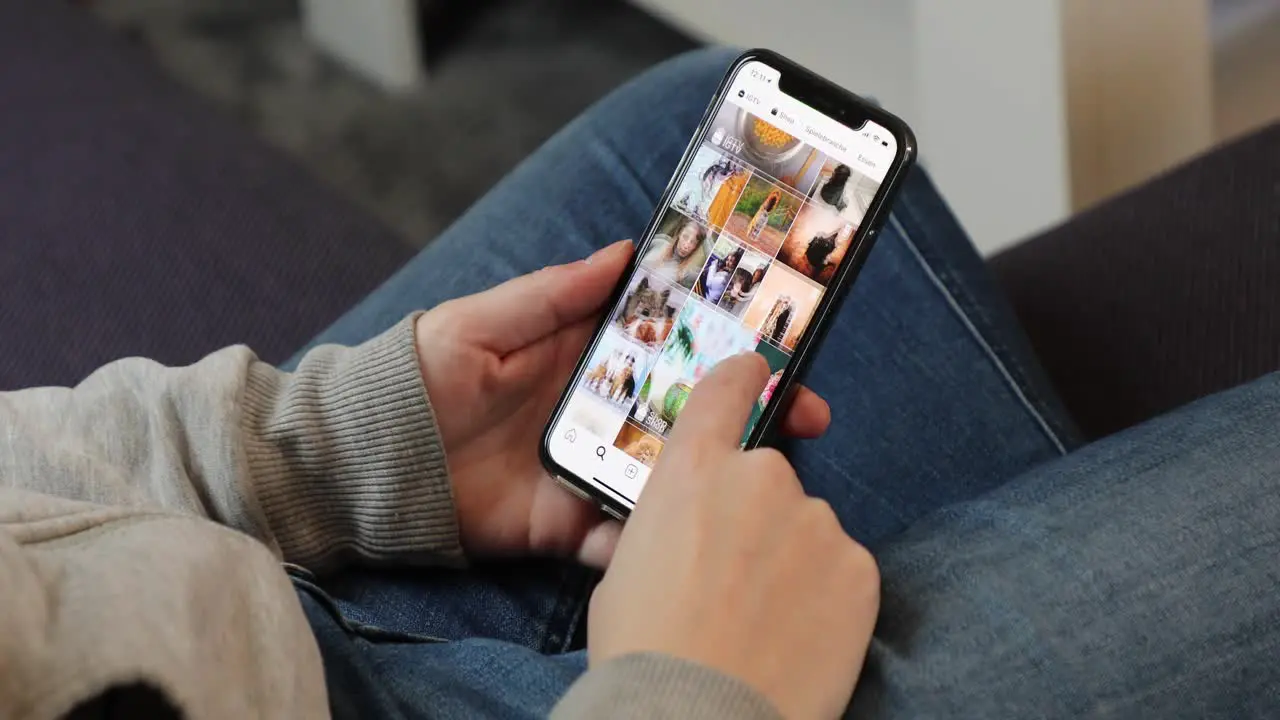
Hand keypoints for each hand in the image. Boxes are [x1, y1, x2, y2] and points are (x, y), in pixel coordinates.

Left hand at [413, 241, 832, 566]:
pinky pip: (616, 536)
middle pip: (687, 414)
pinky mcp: (564, 525)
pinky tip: (684, 540)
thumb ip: (552, 293)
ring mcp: (588, 471)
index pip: (671, 346)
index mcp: (587, 357)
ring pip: (667, 476)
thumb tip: (624, 252)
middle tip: (803, 415)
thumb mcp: (483, 321)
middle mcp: (600, 414)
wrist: (366, 461)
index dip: (724, 343)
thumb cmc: (419, 374)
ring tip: (765, 478)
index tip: (778, 343)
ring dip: (714, 478)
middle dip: (746, 414)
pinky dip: (644, 542)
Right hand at [586, 354, 879, 717]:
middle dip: (758, 516)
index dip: (742, 377)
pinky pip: (843, 571)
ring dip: (793, 560)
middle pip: (769, 477)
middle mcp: (760, 478)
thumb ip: (667, 524)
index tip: (757, 368)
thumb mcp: (625, 567)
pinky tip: (797, 637)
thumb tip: (689, 530)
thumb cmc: (644, 649)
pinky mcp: (860, 569)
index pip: (726, 392)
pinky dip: (826, 597)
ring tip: (763, 622)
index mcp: (692, 469)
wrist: (698, 715)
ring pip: (808, 529)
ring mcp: (817, 522)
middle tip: (734, 578)